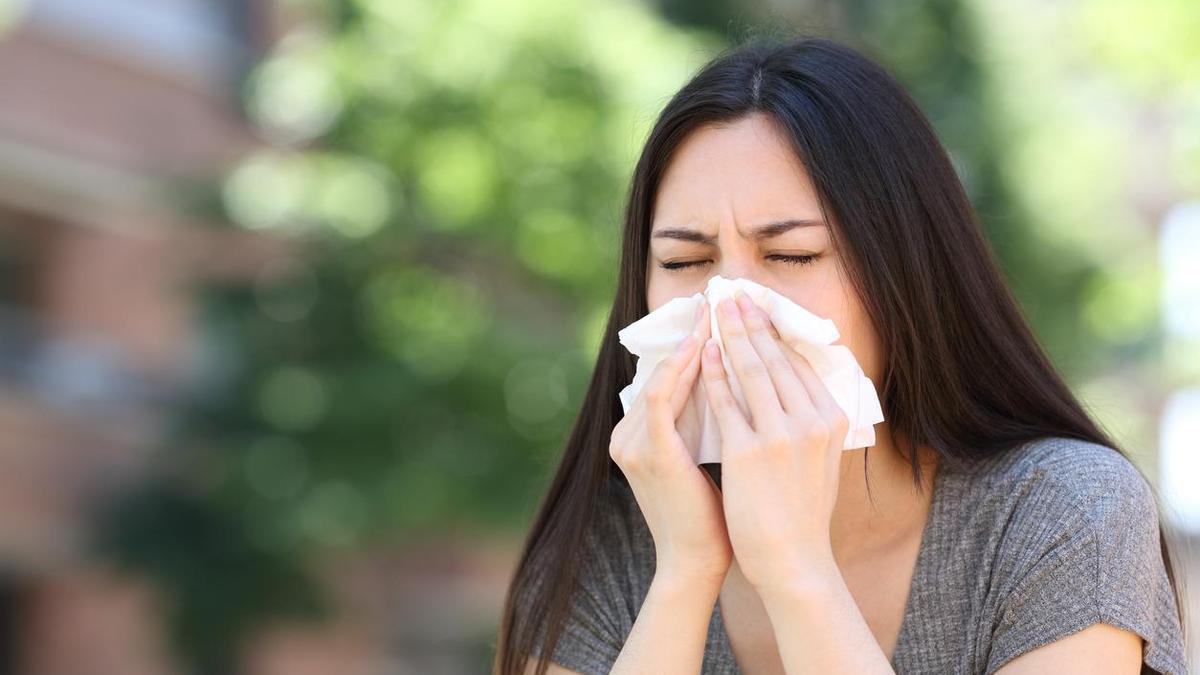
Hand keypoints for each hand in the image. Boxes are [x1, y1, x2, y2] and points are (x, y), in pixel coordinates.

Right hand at [610, 301, 732, 585]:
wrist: (699, 563)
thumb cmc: (712, 515)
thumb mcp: (705, 458)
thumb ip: (706, 423)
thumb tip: (734, 384)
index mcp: (636, 436)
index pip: (665, 378)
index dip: (691, 344)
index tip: (720, 317)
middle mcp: (626, 435)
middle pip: (661, 371)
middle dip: (692, 334)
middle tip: (719, 300)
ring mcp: (633, 443)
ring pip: (663, 377)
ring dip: (691, 342)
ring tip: (716, 312)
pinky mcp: (650, 451)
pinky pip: (664, 396)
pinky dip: (684, 369)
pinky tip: (706, 347)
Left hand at [700, 291, 847, 593]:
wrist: (793, 560)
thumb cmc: (803, 514)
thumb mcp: (823, 460)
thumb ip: (813, 424)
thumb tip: (800, 392)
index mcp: (833, 419)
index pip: (799, 364)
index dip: (775, 333)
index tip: (758, 310)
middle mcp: (812, 421)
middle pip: (775, 359)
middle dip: (751, 322)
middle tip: (733, 295)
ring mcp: (781, 435)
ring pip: (751, 371)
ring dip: (731, 335)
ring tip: (716, 311)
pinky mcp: (749, 451)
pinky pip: (726, 401)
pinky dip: (713, 373)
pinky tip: (702, 353)